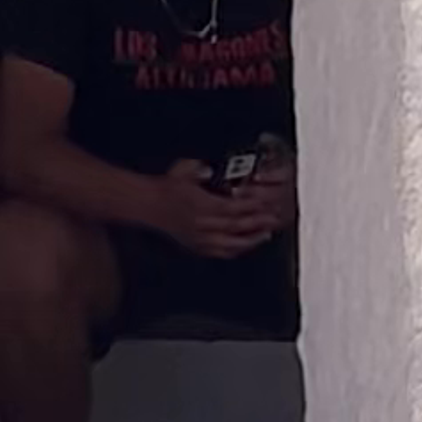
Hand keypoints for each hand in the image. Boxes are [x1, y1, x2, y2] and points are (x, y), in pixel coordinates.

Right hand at [162, 163, 289, 259]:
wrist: (148, 205)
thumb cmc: (165, 187)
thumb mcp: (183, 169)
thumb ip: (199, 169)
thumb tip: (210, 170)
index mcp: (201, 204)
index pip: (232, 208)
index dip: (250, 207)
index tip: (265, 204)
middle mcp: (202, 224)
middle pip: (235, 226)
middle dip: (257, 223)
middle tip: (273, 219)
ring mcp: (200, 238)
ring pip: (230, 243)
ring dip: (250, 240)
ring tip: (265, 235)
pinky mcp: (196, 246)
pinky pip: (220, 252)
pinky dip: (235, 250)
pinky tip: (244, 247)